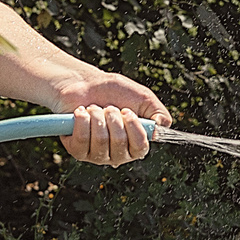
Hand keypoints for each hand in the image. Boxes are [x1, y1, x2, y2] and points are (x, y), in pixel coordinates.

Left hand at [51, 71, 168, 165]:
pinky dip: (82, 120)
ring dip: (97, 116)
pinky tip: (81, 112)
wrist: (85, 84)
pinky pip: (82, 140)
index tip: (127, 111)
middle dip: (113, 118)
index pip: (140, 148)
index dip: (134, 128)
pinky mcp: (78, 151)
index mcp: (136, 144)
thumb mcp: (144, 98)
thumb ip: (159, 114)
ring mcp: (97, 155)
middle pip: (119, 143)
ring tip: (95, 108)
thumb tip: (161, 129)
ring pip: (100, 140)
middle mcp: (117, 154)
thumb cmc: (115, 92)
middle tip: (109, 107)